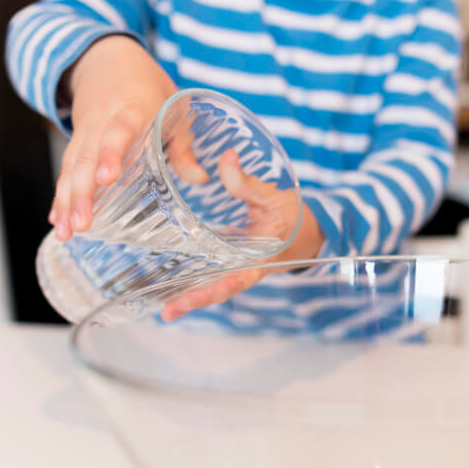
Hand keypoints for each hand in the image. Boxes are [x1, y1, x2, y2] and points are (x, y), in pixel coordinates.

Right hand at [50, 36, 205, 239]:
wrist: (108, 58)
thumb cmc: (147, 86)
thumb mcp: (173, 107)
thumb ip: (183, 146)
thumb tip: (200, 179)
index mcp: (131, 109)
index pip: (118, 131)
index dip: (111, 153)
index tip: (107, 178)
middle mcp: (102, 121)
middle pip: (87, 158)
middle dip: (81, 193)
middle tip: (81, 225)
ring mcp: (85, 131)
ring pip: (71, 167)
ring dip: (66, 201)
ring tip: (65, 231)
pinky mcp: (75, 141)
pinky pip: (65, 169)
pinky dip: (59, 195)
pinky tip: (56, 220)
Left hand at [159, 149, 322, 321]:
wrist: (304, 233)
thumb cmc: (290, 216)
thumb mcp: (273, 197)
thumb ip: (247, 182)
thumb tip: (226, 157)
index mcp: (260, 258)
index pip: (240, 277)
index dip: (221, 287)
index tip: (200, 294)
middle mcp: (246, 270)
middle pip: (219, 291)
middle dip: (194, 301)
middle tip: (168, 311)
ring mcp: (236, 271)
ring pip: (212, 290)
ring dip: (188, 300)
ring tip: (164, 310)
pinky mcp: (228, 266)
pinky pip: (209, 280)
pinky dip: (191, 287)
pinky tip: (168, 291)